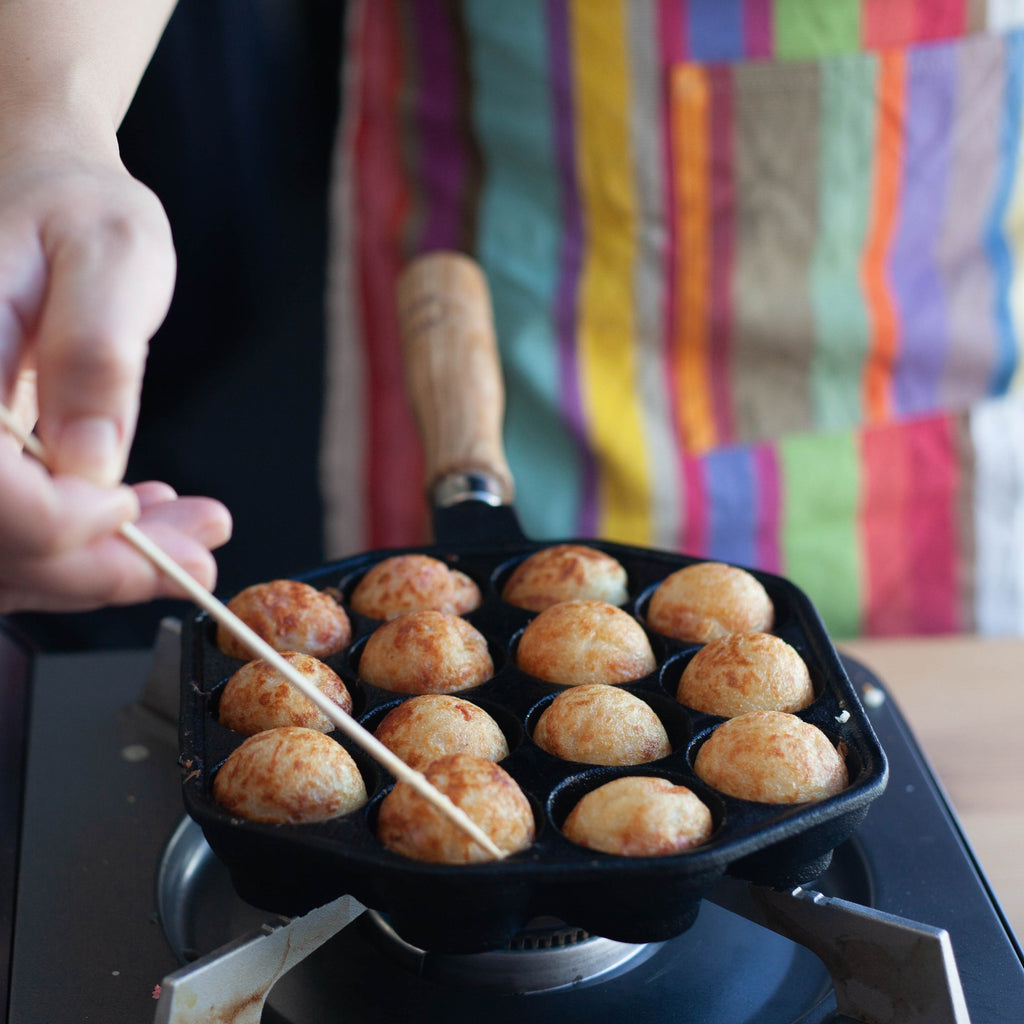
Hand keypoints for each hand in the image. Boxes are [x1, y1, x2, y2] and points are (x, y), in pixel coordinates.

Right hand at [0, 148, 232, 613]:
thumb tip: (90, 464)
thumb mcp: (110, 258)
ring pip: (12, 548)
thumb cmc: (78, 207)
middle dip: (99, 566)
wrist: (53, 193)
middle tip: (199, 556)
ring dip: (104, 565)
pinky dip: (90, 542)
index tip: (131, 507)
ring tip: (196, 538)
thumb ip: (94, 358)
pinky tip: (150, 523)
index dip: (55, 520)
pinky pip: (25, 524)